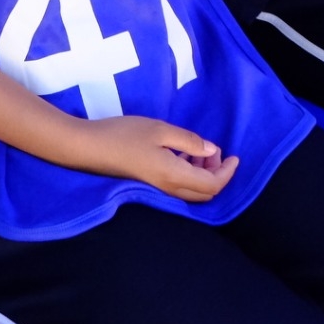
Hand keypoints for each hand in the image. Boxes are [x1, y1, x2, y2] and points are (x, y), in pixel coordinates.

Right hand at [73, 115, 238, 200]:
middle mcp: (169, 188)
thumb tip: (211, 150)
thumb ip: (189, 141)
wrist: (88, 148)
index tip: (235, 156)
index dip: (227, 172)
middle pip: (205, 193)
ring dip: (202, 173)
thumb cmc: (124, 135)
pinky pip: (178, 186)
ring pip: (191, 191)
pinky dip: (188, 173)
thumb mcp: (160, 130)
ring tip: (199, 149)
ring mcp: (157, 189)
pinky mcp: (149, 184)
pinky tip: (181, 153)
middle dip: (217, 174)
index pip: (212, 184)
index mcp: (175, 175)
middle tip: (215, 151)